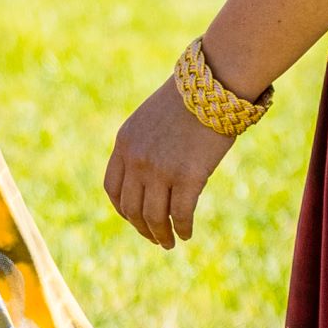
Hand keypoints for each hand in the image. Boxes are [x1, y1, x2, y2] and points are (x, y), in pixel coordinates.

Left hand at [101, 74, 240, 248]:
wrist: (214, 85)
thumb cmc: (189, 98)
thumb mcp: (152, 120)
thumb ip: (144, 146)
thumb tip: (148, 178)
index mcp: (125, 143)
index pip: (113, 188)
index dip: (123, 210)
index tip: (135, 219)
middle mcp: (137, 160)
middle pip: (132, 208)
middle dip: (142, 228)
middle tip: (155, 238)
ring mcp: (161, 170)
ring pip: (154, 217)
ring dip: (161, 235)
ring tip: (170, 242)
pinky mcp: (188, 177)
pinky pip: (181, 214)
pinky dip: (182, 229)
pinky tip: (187, 234)